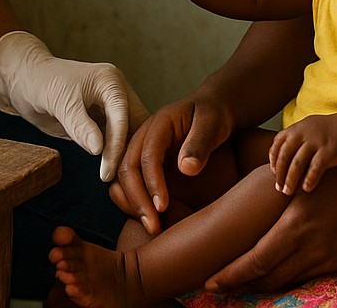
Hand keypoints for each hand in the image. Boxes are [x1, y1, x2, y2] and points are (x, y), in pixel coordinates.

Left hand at [0, 31, 147, 181]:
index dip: (118, 145)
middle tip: (123, 182)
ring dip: (125, 156)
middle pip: (134, 126)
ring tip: (119, 182)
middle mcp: (116, 93)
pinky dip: (114, 156)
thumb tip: (100, 150)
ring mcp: (110, 108)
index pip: (122, 116)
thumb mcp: (60, 103)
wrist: (25, 81)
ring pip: (128, 135)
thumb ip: (80, 126)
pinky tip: (113, 174)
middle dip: (130, 151)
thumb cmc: (41, 83)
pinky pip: (114, 141)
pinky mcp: (102, 122)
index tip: (108, 171)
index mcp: (111, 81)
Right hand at [109, 93, 234, 234]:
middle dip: (137, 200)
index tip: (162, 207)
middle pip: (127, 168)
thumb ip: (201, 144)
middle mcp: (144, 136)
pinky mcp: (143, 164)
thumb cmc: (215, 116)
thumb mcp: (213, 124)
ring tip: (152, 227)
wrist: (213, 110)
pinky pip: (127, 184)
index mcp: (160, 123)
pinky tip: (151, 218)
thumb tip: (186, 169)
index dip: (153, 182)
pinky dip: (133, 202)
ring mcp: (141, 150)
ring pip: (121, 179)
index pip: (148, 155)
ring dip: (132, 204)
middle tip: (154, 227)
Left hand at [205, 156, 336, 292]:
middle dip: (239, 285)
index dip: (231, 276)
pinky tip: (272, 277)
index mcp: (295, 226)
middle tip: (216, 287)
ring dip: (260, 285)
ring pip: (285, 281)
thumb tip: (242, 218)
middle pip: (267, 278)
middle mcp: (310, 247)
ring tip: (238, 285)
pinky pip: (305, 278)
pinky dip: (285, 280)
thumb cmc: (336, 177)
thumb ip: (275, 207)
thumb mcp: (300, 186)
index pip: (255, 261)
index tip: (210, 282)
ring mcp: (326, 258)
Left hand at [269, 112, 336, 193]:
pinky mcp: (329, 150)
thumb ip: (294, 141)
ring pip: (297, 163)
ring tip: (288, 192)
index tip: (273, 174)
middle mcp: (303, 133)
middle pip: (284, 156)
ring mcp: (316, 141)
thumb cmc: (328, 132)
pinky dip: (309, 179)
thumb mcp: (308, 129)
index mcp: (296, 128)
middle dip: (279, 174)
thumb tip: (279, 162)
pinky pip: (315, 167)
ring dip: (291, 180)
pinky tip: (306, 189)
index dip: (273, 160)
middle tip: (279, 189)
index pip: (277, 145)